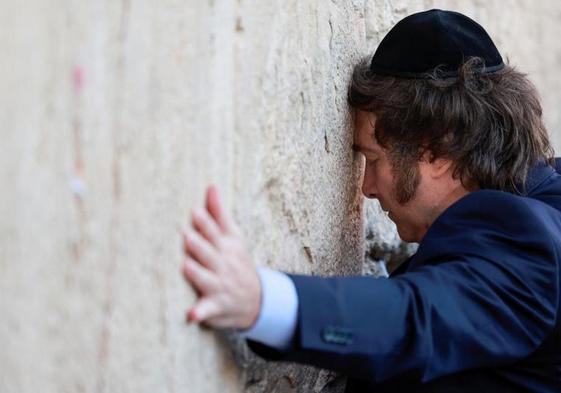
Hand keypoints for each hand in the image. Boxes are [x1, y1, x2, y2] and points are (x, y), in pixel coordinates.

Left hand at [181, 185, 260, 329]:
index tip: (193, 212)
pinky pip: (208, 310)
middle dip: (199, 245)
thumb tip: (211, 186)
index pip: (216, 233)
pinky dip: (200, 313)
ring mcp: (220, 285)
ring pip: (207, 279)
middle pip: (210, 253)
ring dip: (197, 273)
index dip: (205, 224)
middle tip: (185, 235)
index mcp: (227, 246)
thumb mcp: (233, 236)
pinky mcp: (216, 306)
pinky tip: (191, 315)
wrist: (257, 299)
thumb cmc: (236, 261)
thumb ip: (219, 213)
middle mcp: (224, 265)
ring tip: (186, 265)